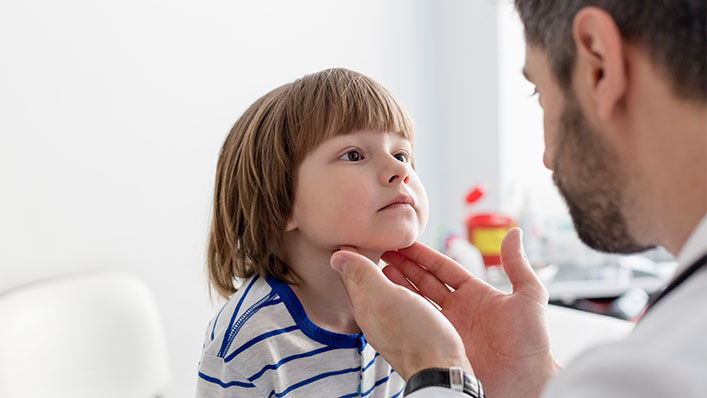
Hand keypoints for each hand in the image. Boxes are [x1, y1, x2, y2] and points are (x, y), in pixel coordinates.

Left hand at [330, 246, 470, 380]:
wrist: (444, 371)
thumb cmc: (416, 335)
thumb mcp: (385, 299)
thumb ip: (363, 276)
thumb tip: (336, 256)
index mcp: (368, 309)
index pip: (353, 277)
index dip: (352, 254)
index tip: (353, 233)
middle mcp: (381, 317)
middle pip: (371, 283)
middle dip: (370, 260)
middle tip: (371, 237)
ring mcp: (401, 324)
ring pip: (392, 288)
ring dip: (392, 268)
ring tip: (393, 249)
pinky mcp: (421, 327)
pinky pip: (410, 296)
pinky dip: (409, 281)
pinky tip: (414, 278)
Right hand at [382, 228, 560, 397]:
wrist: (526, 382)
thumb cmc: (532, 343)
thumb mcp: (529, 297)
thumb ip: (517, 265)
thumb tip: (513, 233)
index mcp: (475, 294)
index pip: (443, 269)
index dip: (424, 255)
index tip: (405, 242)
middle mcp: (458, 310)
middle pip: (424, 282)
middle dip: (404, 266)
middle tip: (383, 251)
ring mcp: (447, 329)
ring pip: (416, 302)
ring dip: (398, 286)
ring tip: (377, 271)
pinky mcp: (440, 346)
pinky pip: (417, 327)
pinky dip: (401, 313)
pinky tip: (387, 302)